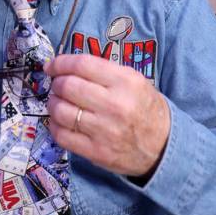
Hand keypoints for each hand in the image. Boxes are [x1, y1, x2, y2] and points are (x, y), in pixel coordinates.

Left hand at [44, 54, 169, 177]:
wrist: (163, 146)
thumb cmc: (146, 109)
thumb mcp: (134, 81)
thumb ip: (103, 71)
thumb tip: (67, 67)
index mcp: (125, 82)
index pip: (82, 64)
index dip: (60, 63)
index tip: (51, 66)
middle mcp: (114, 105)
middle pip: (68, 86)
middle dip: (56, 83)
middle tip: (57, 85)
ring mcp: (104, 130)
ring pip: (61, 110)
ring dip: (53, 103)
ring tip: (58, 102)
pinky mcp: (96, 152)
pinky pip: (62, 135)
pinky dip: (55, 125)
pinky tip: (60, 121)